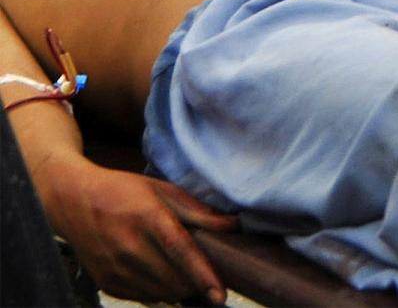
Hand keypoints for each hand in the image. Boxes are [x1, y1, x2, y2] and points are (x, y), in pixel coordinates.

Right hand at [45, 157, 236, 303]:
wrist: (74, 201)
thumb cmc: (122, 191)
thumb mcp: (162, 189)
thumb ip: (198, 211)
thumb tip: (233, 226)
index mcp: (147, 217)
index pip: (180, 251)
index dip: (202, 274)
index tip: (220, 294)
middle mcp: (130, 246)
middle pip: (175, 279)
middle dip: (196, 281)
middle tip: (205, 271)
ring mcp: (116, 269)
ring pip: (162, 294)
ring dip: (179, 289)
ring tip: (182, 271)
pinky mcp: (107, 284)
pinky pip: (144, 298)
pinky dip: (159, 291)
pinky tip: (159, 273)